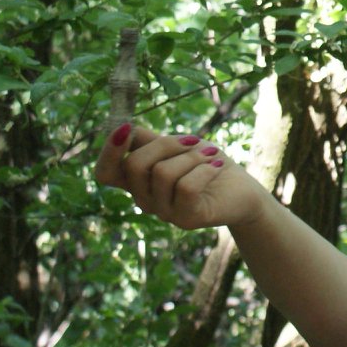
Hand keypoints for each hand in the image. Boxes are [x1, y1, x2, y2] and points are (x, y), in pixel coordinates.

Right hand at [93, 123, 264, 230]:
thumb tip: (123, 128)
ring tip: (211, 156)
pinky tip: (216, 167)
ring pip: (163, 173)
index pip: (104, 173)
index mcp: (137, 181)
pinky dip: (204, 169)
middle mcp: (145, 200)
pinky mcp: (186, 219)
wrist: (242, 188)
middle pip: (134, 165)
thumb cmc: (206, 163)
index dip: (109, 151)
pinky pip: (186, 187)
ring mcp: (164, 212)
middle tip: (194, 140)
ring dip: (192, 156)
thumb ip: (148, 140)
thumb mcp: (176, 145)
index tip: (126, 127)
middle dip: (166, 144)